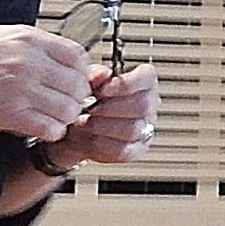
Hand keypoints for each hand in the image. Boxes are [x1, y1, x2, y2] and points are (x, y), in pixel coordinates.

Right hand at [0, 25, 93, 140]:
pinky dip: (49, 131)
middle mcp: (31, 62)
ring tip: (50, 116)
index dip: (79, 73)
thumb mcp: (2, 35)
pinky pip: (49, 128)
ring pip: (69, 109)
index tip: (71, 81)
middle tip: (63, 103)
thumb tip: (58, 59)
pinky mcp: (10, 114)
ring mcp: (21, 88)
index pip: (78, 57)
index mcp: (30, 39)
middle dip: (75, 97)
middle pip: (78, 85)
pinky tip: (38, 127)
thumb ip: (33, 46)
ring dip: (63, 117)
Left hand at [40, 62, 159, 168]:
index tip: (103, 90)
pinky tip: (88, 137)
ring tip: (84, 122)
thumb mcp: (88, 81)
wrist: (75, 127)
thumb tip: (103, 74)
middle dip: (110, 108)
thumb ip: (95, 75)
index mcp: (143, 82)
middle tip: (90, 109)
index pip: (147, 78)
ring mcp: (145, 130)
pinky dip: (102, 144)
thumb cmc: (87, 100)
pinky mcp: (136, 151)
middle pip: (143, 106)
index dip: (126, 84)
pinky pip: (124, 151)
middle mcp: (149, 106)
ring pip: (133, 130)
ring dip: (103, 126)